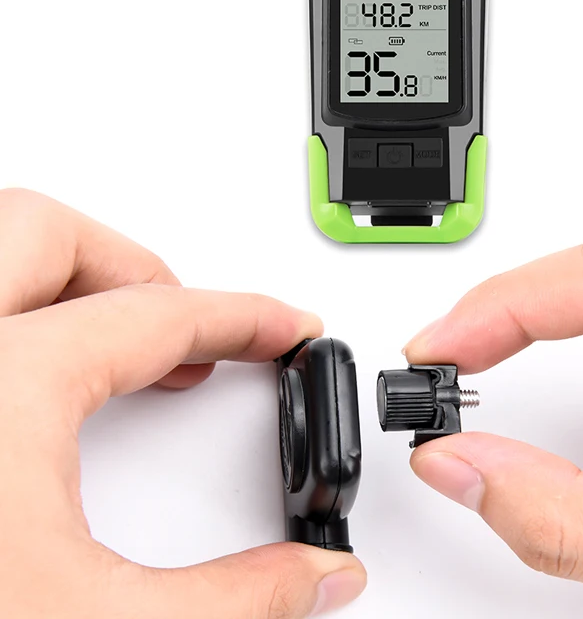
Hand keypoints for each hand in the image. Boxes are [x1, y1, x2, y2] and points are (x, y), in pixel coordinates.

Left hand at [0, 189, 365, 617]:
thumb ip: (232, 599)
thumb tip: (317, 578)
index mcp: (2, 384)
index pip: (159, 315)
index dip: (245, 317)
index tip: (285, 328)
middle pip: (49, 234)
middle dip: (140, 268)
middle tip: (194, 328)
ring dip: (70, 275)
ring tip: (124, 339)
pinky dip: (24, 317)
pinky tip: (53, 385)